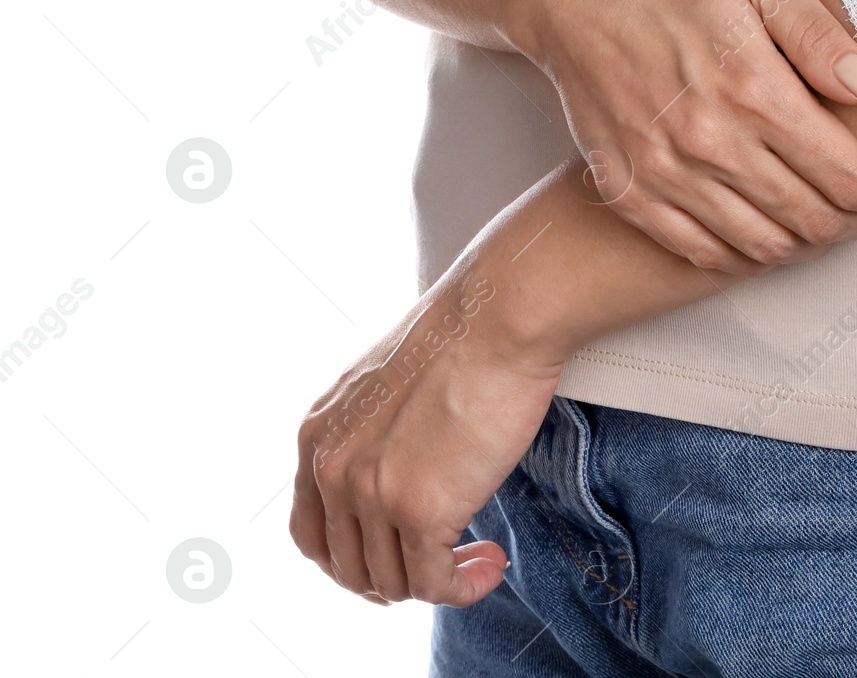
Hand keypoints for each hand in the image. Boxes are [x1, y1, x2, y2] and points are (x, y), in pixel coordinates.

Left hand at [289, 262, 560, 607]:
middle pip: (347, 566)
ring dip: (436, 581)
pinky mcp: (421, 512)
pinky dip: (463, 586)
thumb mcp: (386, 381)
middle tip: (440, 563)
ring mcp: (373, 494)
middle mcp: (332, 469)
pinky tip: (489, 563)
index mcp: (319, 435)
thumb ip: (373, 430)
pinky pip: (434, 583)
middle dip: (395, 575)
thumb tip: (402, 464)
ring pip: (391, 581)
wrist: (500, 316)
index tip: (393, 555)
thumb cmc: (465, 332)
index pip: (310, 531)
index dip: (351, 556)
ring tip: (473, 560)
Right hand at [510, 0, 856, 272]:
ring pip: (764, 246)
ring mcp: (666, 175)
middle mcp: (709, 142)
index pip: (845, 174)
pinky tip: (770, 233)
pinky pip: (705, 253)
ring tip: (831, 221)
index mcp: (751, 88)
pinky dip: (749, 256)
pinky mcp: (632, 192)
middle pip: (812, 219)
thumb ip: (821, 36)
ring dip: (810, 244)